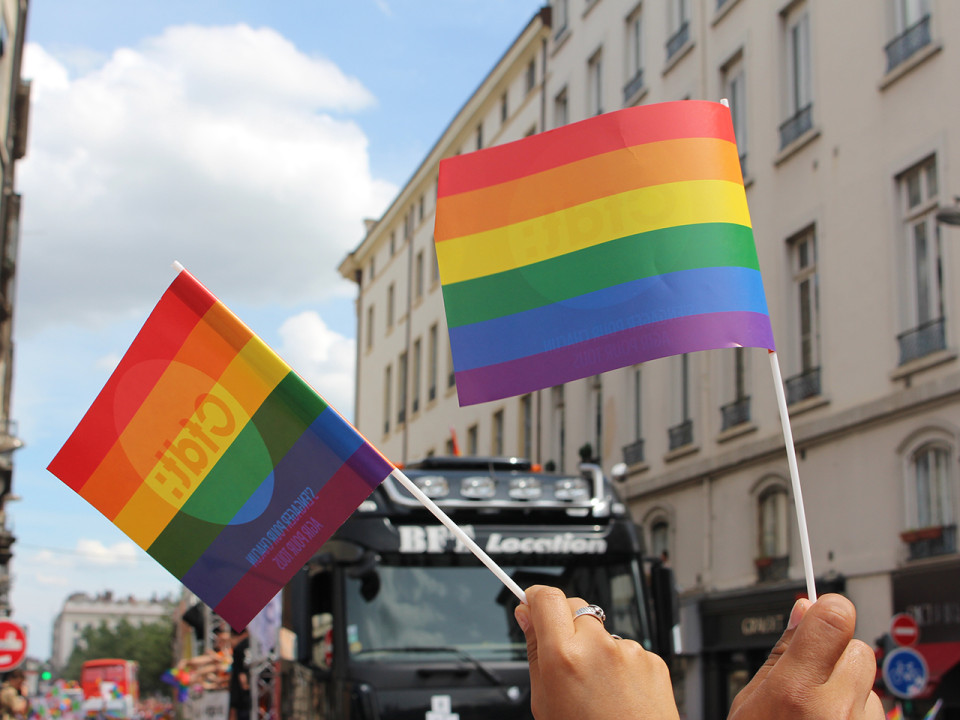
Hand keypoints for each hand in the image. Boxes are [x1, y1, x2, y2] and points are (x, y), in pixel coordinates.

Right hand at [515, 585, 678, 719]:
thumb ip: (535, 651)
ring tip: (597, 687)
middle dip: (566, 623)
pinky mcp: (652, 660)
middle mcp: (599, 647)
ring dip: (595, 647)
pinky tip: (618, 692)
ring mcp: (629, 651)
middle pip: (575, 606)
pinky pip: (626, 649)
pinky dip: (619, 664)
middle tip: (564, 655)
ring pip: (602, 631)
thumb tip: (525, 616)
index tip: (531, 602)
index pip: (547, 598)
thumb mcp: (545, 701)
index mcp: (564, 657)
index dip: (536, 596)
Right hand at [728, 593, 883, 719]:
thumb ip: (780, 655)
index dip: (829, 609)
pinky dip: (855, 713)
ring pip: (867, 683)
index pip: (834, 621)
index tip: (822, 609)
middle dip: (836, 656)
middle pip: (857, 649)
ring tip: (817, 712)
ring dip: (847, 690)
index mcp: (796, 693)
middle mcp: (837, 710)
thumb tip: (803, 612)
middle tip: (810, 679)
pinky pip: (873, 710)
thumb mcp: (751, 702)